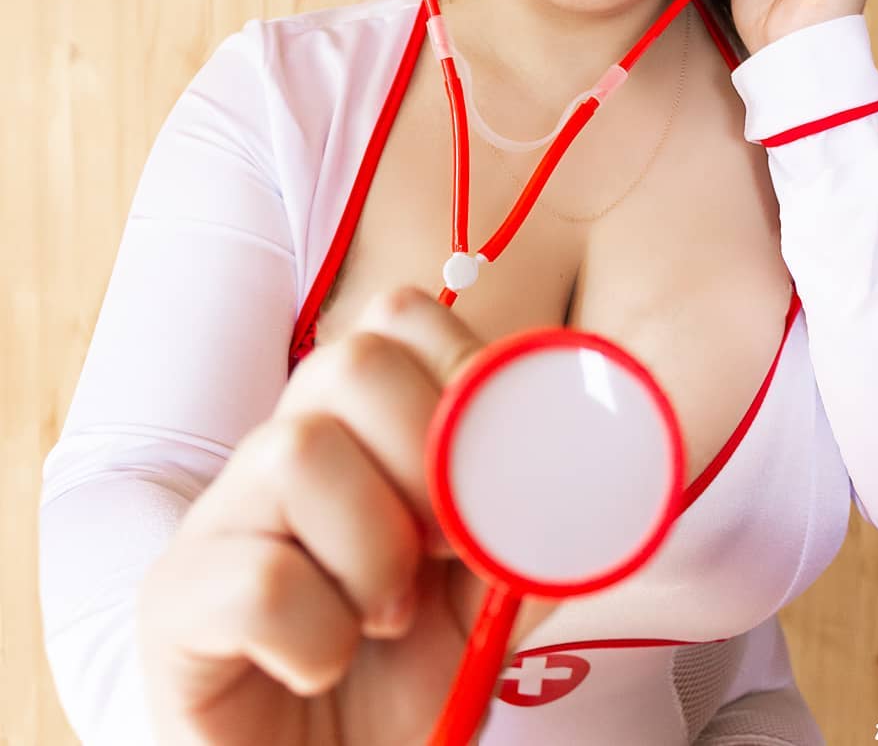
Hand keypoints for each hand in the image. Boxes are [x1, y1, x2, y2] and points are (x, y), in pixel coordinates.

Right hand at [137, 285, 560, 745]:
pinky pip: (256, 580)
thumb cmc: (404, 669)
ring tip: (383, 616)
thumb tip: (590, 455)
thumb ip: (530, 516)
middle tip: (443, 547)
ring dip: (374, 553)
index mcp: (361, 428)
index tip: (493, 472)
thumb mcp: (492, 587)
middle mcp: (285, 448)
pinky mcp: (176, 600)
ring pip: (298, 451)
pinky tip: (321, 661)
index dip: (467, 376)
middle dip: (426, 456)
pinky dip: (317, 636)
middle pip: (351, 359)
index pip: (404, 319)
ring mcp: (223, 517)